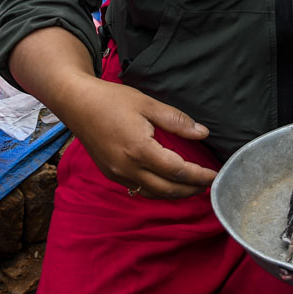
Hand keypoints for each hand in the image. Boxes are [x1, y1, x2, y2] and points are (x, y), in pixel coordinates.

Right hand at [62, 75, 216, 198]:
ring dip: (175, 194)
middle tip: (209, 185)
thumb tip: (202, 133)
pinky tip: (168, 183)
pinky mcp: (111, 174)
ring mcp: (117, 174)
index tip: (215, 175)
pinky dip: (158, 190)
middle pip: (167, 189)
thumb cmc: (111, 100)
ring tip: (193, 186)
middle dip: (191, 190)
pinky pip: (139, 189)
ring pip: (152, 193)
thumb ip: (176, 121)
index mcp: (139, 150)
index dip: (199, 176)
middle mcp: (127, 168)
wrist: (76, 103)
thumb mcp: (147, 104)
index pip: (177, 171)